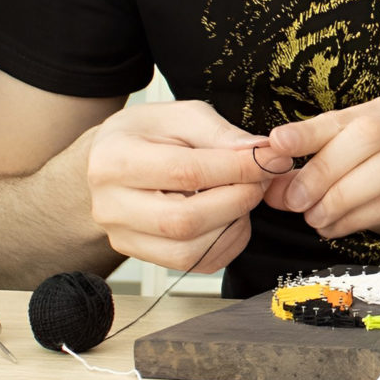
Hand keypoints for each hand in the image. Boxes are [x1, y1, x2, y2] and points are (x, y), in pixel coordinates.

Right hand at [87, 100, 268, 272]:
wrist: (109, 160)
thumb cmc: (142, 135)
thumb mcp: (178, 115)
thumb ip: (218, 132)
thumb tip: (258, 153)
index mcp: (115, 161)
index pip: (184, 172)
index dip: (236, 169)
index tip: (269, 159)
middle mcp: (111, 206)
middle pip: (184, 220)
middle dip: (237, 200)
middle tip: (261, 179)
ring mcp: (124, 236)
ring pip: (190, 251)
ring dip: (233, 225)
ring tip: (243, 196)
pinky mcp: (142, 256)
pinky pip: (194, 264)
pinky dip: (226, 243)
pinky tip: (231, 217)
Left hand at [261, 94, 379, 263]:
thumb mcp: (374, 170)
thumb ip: (331, 170)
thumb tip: (278, 184)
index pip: (349, 114)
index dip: (310, 130)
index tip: (276, 144)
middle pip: (368, 134)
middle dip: (323, 167)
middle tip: (295, 198)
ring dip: (340, 195)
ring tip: (315, 217)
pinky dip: (358, 216)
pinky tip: (337, 227)